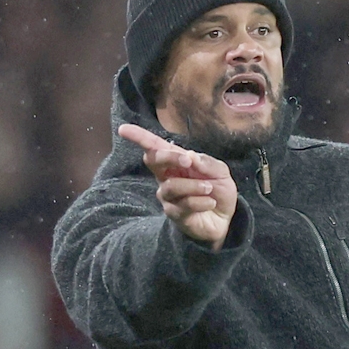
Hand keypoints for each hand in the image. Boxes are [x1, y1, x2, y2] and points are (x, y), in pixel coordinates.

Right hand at [118, 123, 237, 250]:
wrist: (225, 219)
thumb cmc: (218, 191)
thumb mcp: (220, 172)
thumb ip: (207, 163)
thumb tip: (189, 155)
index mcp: (176, 162)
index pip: (154, 148)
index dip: (139, 137)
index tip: (123, 129)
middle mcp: (166, 177)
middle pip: (153, 160)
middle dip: (169, 157)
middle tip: (189, 161)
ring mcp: (168, 197)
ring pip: (171, 186)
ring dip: (194, 185)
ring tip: (209, 189)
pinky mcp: (173, 214)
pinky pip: (183, 204)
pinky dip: (201, 202)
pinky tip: (210, 203)